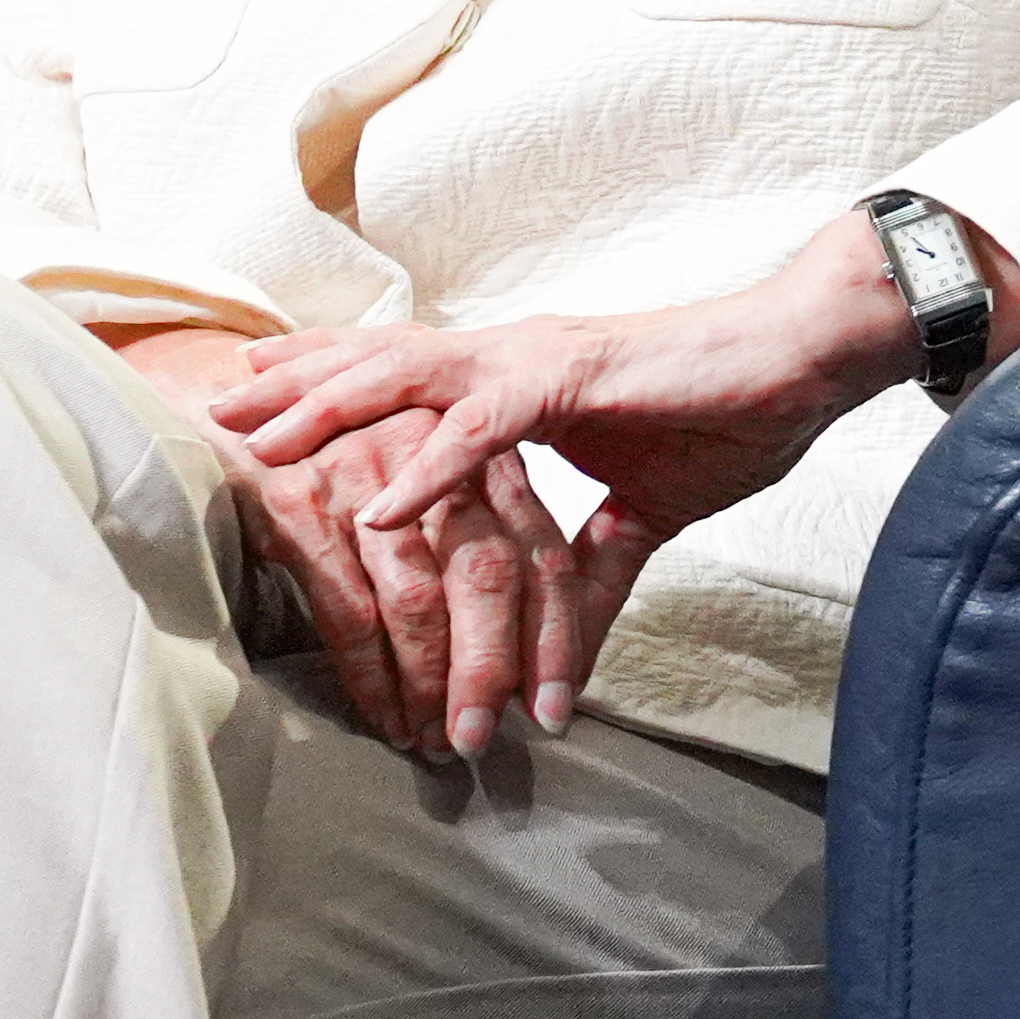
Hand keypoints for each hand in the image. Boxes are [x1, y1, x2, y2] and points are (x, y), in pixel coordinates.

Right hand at [113, 325, 609, 758]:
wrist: (228, 402)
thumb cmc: (349, 460)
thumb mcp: (435, 483)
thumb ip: (495, 540)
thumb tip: (541, 646)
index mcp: (482, 452)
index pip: (542, 552)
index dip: (556, 635)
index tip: (558, 707)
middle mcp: (433, 458)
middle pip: (489, 575)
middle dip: (496, 669)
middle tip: (491, 739)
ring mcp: (365, 478)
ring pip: (420, 599)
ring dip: (432, 684)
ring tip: (438, 741)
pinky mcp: (300, 504)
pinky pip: (348, 609)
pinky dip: (371, 676)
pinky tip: (384, 719)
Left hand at [212, 198, 1018, 591]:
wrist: (807, 360)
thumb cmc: (731, 413)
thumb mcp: (641, 518)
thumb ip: (587, 579)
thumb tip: (559, 660)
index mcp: (522, 380)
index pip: (405, 377)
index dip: (331, 384)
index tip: (259, 402)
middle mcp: (514, 358)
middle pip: (381, 365)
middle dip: (296, 386)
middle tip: (213, 406)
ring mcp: (540, 361)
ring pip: (410, 380)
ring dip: (330, 408)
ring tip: (258, 436)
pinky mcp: (576, 380)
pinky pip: (485, 428)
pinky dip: (430, 467)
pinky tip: (382, 500)